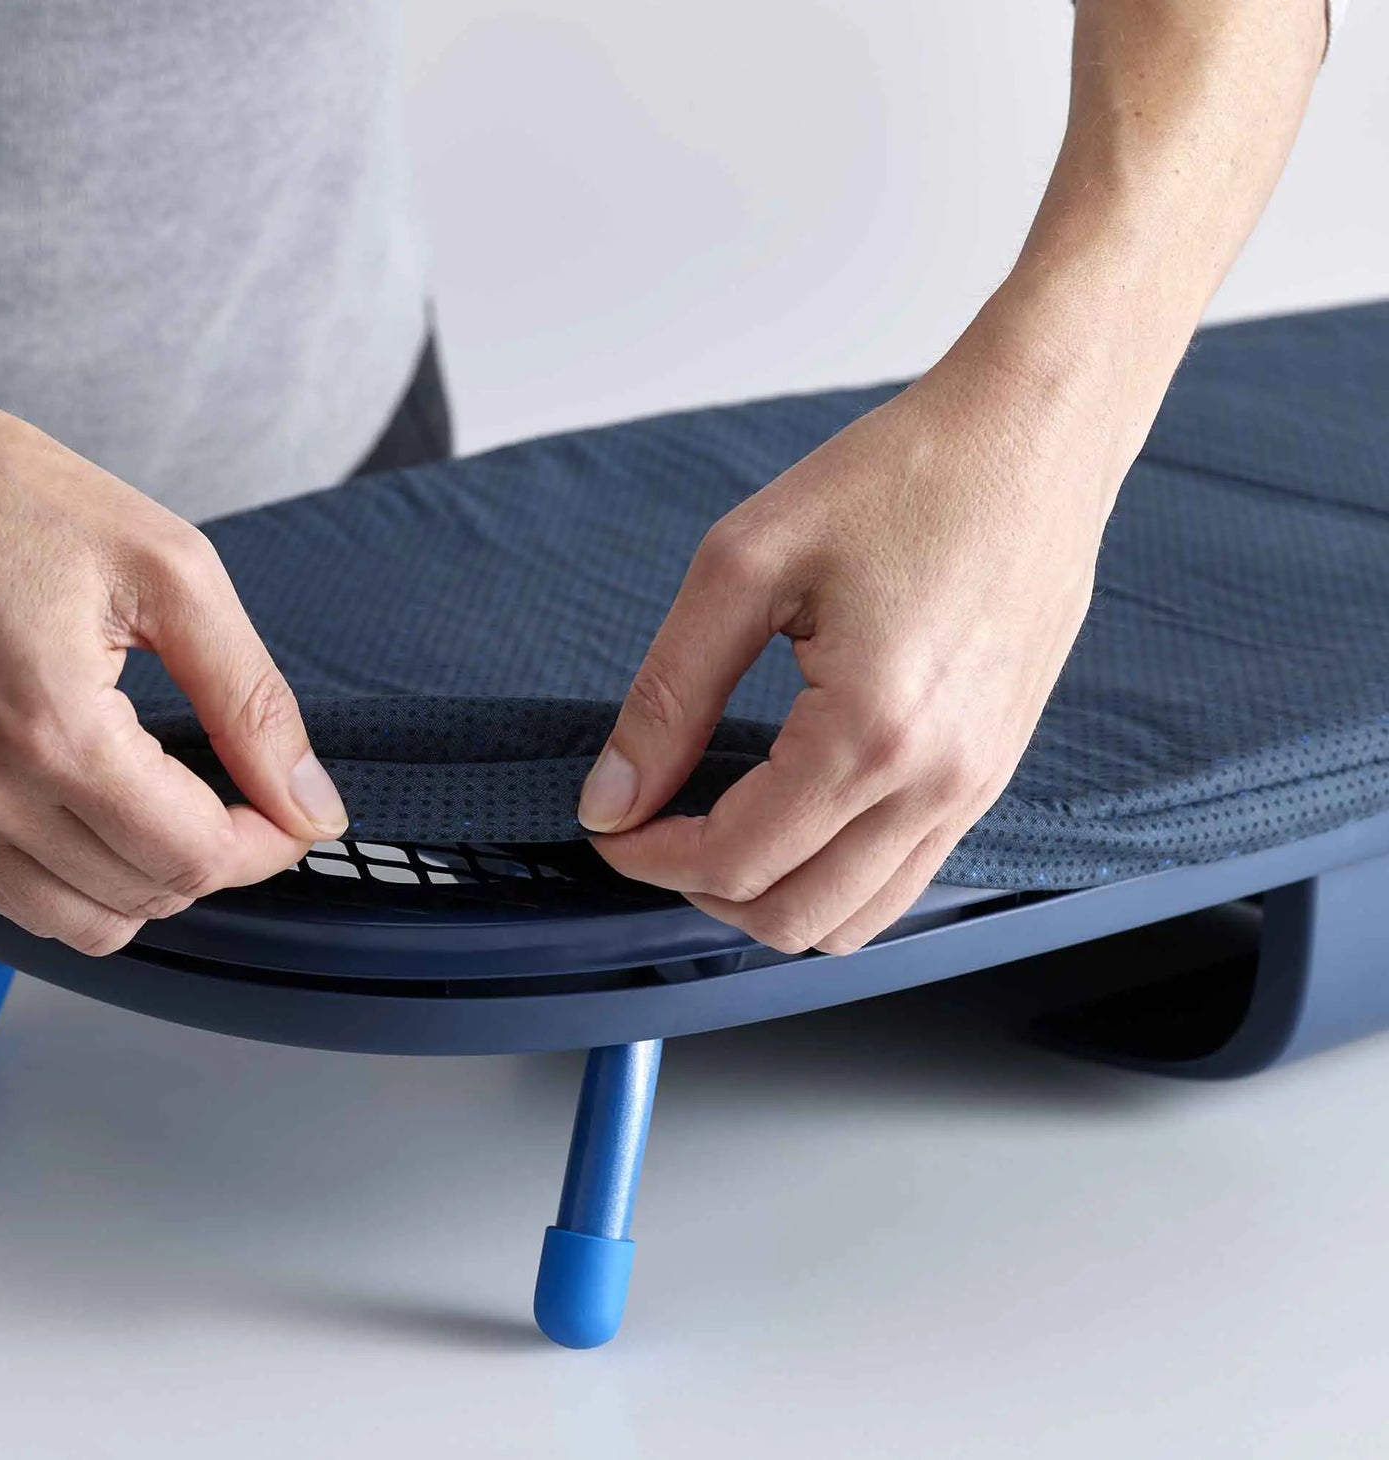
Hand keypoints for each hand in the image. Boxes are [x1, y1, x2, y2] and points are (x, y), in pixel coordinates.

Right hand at [0, 350, 347, 954]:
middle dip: (219, 857)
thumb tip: (309, 801)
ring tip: (174, 802)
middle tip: (244, 792)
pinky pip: (18, 902)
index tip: (291, 807)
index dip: (267, 844)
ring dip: (152, 880)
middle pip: (148, 897)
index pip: (195, 858)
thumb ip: (252, 700)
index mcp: (56, 732)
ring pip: (84, 923)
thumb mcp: (170, 570)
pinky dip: (83, 882)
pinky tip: (107, 812)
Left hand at [578, 323, 1123, 954]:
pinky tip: (790, 812)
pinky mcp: (993, 772)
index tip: (610, 826)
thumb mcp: (745, 565)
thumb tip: (612, 800)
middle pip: (794, 917)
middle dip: (702, 890)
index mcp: (871, 731)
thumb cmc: (900, 476)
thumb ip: (668, 696)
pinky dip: (833, 875)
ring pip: (855, 919)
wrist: (1033, 436)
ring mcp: (977, 786)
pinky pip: (906, 877)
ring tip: (717, 830)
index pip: (737, 860)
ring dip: (770, 897)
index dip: (650, 858)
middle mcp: (938, 781)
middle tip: (654, 830)